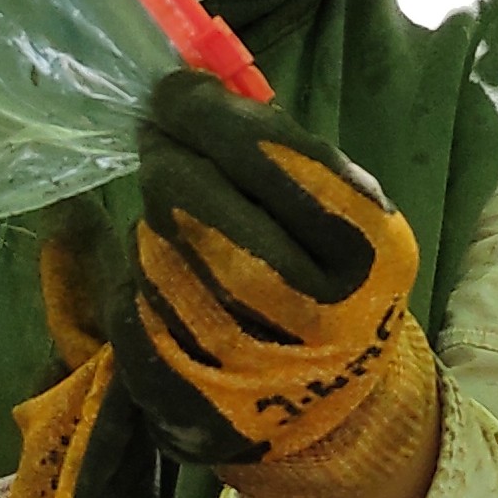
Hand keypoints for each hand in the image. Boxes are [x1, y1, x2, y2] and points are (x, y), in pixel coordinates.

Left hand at [58, 70, 441, 497]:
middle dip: (168, 157)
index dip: (206, 113)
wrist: (336, 412)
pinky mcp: (185, 398)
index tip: (173, 91)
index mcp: (367, 251)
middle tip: (161, 143)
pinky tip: (164, 276)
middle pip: (192, 197)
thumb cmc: (335, 284)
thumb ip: (282, 149)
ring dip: (156, 219)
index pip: (270, 153)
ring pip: (155, 247)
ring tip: (177, 219)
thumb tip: (187, 84)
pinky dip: (138, 280)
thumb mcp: (347, 213)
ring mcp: (243, 363)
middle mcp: (310, 311)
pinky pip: (131, 306)